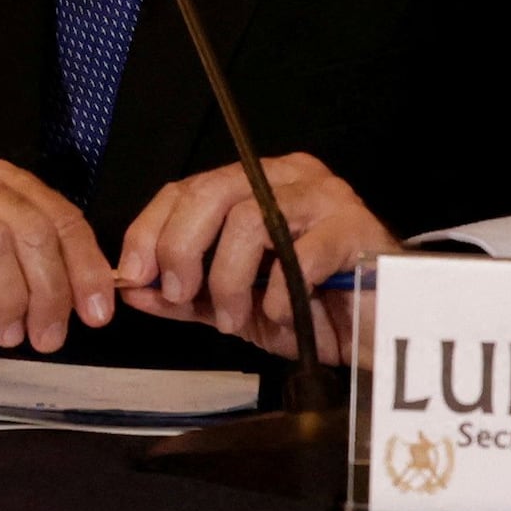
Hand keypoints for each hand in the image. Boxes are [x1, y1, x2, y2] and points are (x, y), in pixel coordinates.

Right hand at [0, 159, 117, 351]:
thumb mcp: (5, 277)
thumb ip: (47, 273)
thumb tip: (103, 299)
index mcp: (5, 185)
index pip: (62, 219)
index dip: (86, 269)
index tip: (97, 316)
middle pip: (31, 230)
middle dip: (50, 292)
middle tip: (48, 339)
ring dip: (8, 295)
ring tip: (9, 336)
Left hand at [115, 152, 392, 353]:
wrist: (381, 333)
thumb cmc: (312, 310)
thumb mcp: (234, 305)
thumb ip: (184, 295)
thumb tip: (130, 288)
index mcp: (256, 184)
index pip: (186, 189)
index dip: (150, 229)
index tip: (133, 274)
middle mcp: (290, 177)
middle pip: (213, 192)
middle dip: (181, 247)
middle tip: (179, 294)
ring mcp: (328, 198)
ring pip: (251, 219)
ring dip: (229, 278)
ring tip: (232, 318)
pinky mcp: (358, 231)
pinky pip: (303, 255)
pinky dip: (280, 293)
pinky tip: (281, 316)